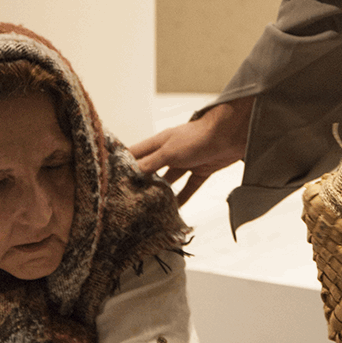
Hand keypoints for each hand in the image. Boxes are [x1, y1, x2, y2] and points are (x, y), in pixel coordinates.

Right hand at [129, 97, 254, 205]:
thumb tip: (132, 172)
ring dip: (162, 190)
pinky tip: (176, 208)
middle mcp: (171, 152)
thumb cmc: (197, 137)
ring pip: (170, 179)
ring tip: (150, 205)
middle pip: (153, 168)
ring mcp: (187, 161)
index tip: (112, 176)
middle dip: (143, 181)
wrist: (229, 135)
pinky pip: (190, 186)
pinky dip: (184, 196)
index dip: (125, 163)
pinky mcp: (202, 169)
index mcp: (160, 143)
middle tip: (131, 197)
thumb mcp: (169, 151)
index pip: (137, 153)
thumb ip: (151, 163)